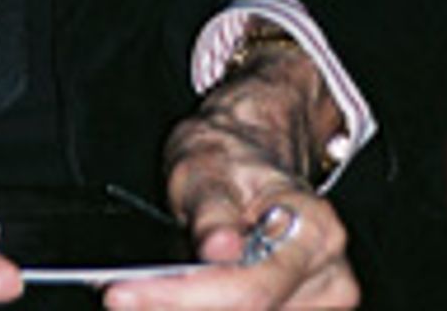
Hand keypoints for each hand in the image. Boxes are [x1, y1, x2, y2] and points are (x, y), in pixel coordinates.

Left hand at [102, 45, 358, 308]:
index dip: (183, 298)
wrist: (253, 151)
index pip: (249, 290)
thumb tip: (219, 249)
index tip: (122, 294)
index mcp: (314, 231)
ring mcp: (319, 302)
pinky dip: (202, 309)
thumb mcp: (207, 164)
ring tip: (142, 289)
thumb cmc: (231, 154)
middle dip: (176, 306)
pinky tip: (172, 297)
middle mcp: (328, 277)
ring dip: (187, 309)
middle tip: (118, 293)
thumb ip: (212, 209)